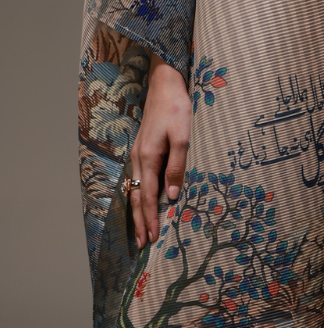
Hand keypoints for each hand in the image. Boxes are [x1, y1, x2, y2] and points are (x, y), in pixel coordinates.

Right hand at [128, 52, 190, 247]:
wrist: (165, 83)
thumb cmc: (177, 108)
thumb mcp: (183, 138)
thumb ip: (177, 167)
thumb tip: (172, 196)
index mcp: (148, 158)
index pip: (149, 196)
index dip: (150, 219)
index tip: (151, 238)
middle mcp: (139, 158)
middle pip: (137, 197)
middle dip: (140, 222)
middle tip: (141, 244)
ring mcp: (139, 154)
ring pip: (135, 189)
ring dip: (138, 211)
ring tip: (141, 230)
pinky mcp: (143, 150)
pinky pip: (138, 179)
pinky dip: (140, 196)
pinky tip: (143, 204)